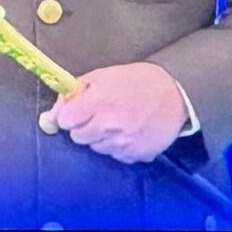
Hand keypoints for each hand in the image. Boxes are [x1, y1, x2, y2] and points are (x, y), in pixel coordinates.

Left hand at [53, 62, 189, 163]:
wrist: (178, 94)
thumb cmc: (140, 81)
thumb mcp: (106, 75)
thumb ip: (76, 91)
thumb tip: (54, 112)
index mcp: (99, 101)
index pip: (65, 121)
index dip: (70, 115)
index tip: (78, 111)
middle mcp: (109, 125)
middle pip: (78, 137)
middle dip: (85, 126)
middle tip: (101, 115)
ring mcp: (123, 143)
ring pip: (96, 148)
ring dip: (103, 137)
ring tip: (121, 122)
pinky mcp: (136, 154)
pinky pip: (116, 156)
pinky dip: (120, 147)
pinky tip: (132, 132)